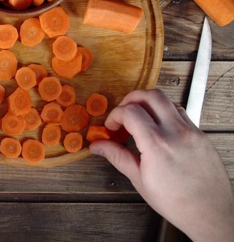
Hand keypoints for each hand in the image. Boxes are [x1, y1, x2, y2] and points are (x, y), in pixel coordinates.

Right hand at [90, 89, 233, 241]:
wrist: (210, 213)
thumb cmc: (177, 202)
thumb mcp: (140, 180)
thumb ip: (117, 156)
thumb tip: (97, 145)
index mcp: (157, 144)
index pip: (130, 112)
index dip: (115, 115)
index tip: (111, 126)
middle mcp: (176, 132)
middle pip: (151, 95)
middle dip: (132, 98)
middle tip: (123, 111)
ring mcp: (191, 131)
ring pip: (168, 100)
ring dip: (150, 104)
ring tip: (141, 119)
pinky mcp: (201, 135)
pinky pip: (181, 113)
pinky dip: (165, 113)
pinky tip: (159, 127)